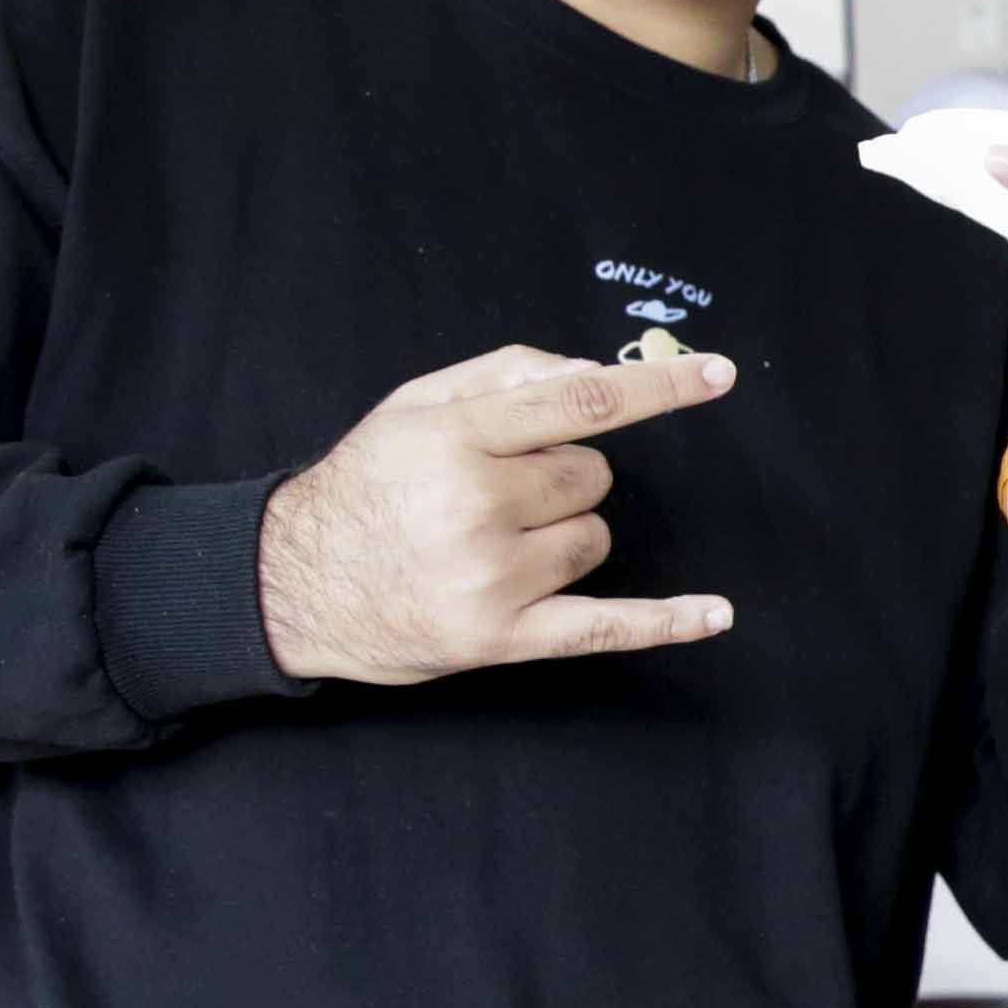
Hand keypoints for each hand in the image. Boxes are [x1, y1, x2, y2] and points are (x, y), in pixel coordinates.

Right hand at [258, 345, 741, 684]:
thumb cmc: (365, 485)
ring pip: (593, 538)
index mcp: (456, 438)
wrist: (289, 584)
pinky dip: (665, 622)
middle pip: (592, 478)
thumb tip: (595, 369)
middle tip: (492, 495)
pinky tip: (715, 615)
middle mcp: (475, 505)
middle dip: (560, 480)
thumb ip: (506, 374)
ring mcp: (490, 577)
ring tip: (487, 545)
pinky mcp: (500, 639)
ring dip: (561, 536)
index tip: (718, 374)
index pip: (581, 401)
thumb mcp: (413, 406)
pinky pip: (605, 626)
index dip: (658, 386)